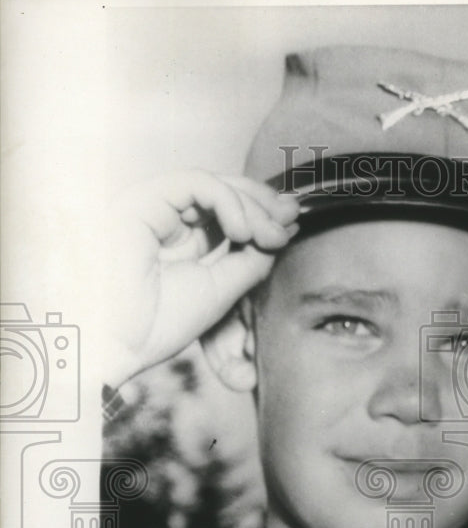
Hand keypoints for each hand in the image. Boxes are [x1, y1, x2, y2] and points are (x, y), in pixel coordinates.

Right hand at [104, 170, 298, 386]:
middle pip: (222, 194)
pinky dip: (227, 201)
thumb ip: (249, 262)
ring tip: (271, 235)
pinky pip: (195, 183)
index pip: (226, 214)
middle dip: (262, 204)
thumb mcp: (220, 291)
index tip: (291, 228)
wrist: (116, 343)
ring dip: (250, 206)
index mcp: (180, 241)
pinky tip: (244, 231)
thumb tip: (280, 235)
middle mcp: (165, 219)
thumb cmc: (158, 325)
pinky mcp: (142, 200)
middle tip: (292, 218)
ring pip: (212, 186)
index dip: (261, 216)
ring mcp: (152, 207)